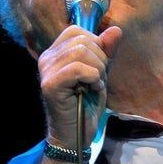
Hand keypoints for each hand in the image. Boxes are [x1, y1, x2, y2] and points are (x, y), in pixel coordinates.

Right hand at [38, 25, 122, 148]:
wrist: (76, 134)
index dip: (96, 45)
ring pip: (81, 52)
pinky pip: (77, 68)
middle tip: (97, 80)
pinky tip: (91, 90)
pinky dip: (92, 78)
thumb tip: (116, 29)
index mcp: (55, 52)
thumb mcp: (101, 73)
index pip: (77, 31)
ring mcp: (46, 70)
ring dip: (97, 70)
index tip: (98, 66)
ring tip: (94, 85)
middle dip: (100, 59)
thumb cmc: (86, 104)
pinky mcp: (50, 85)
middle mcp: (47, 58)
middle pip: (82, 40)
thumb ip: (106, 51)